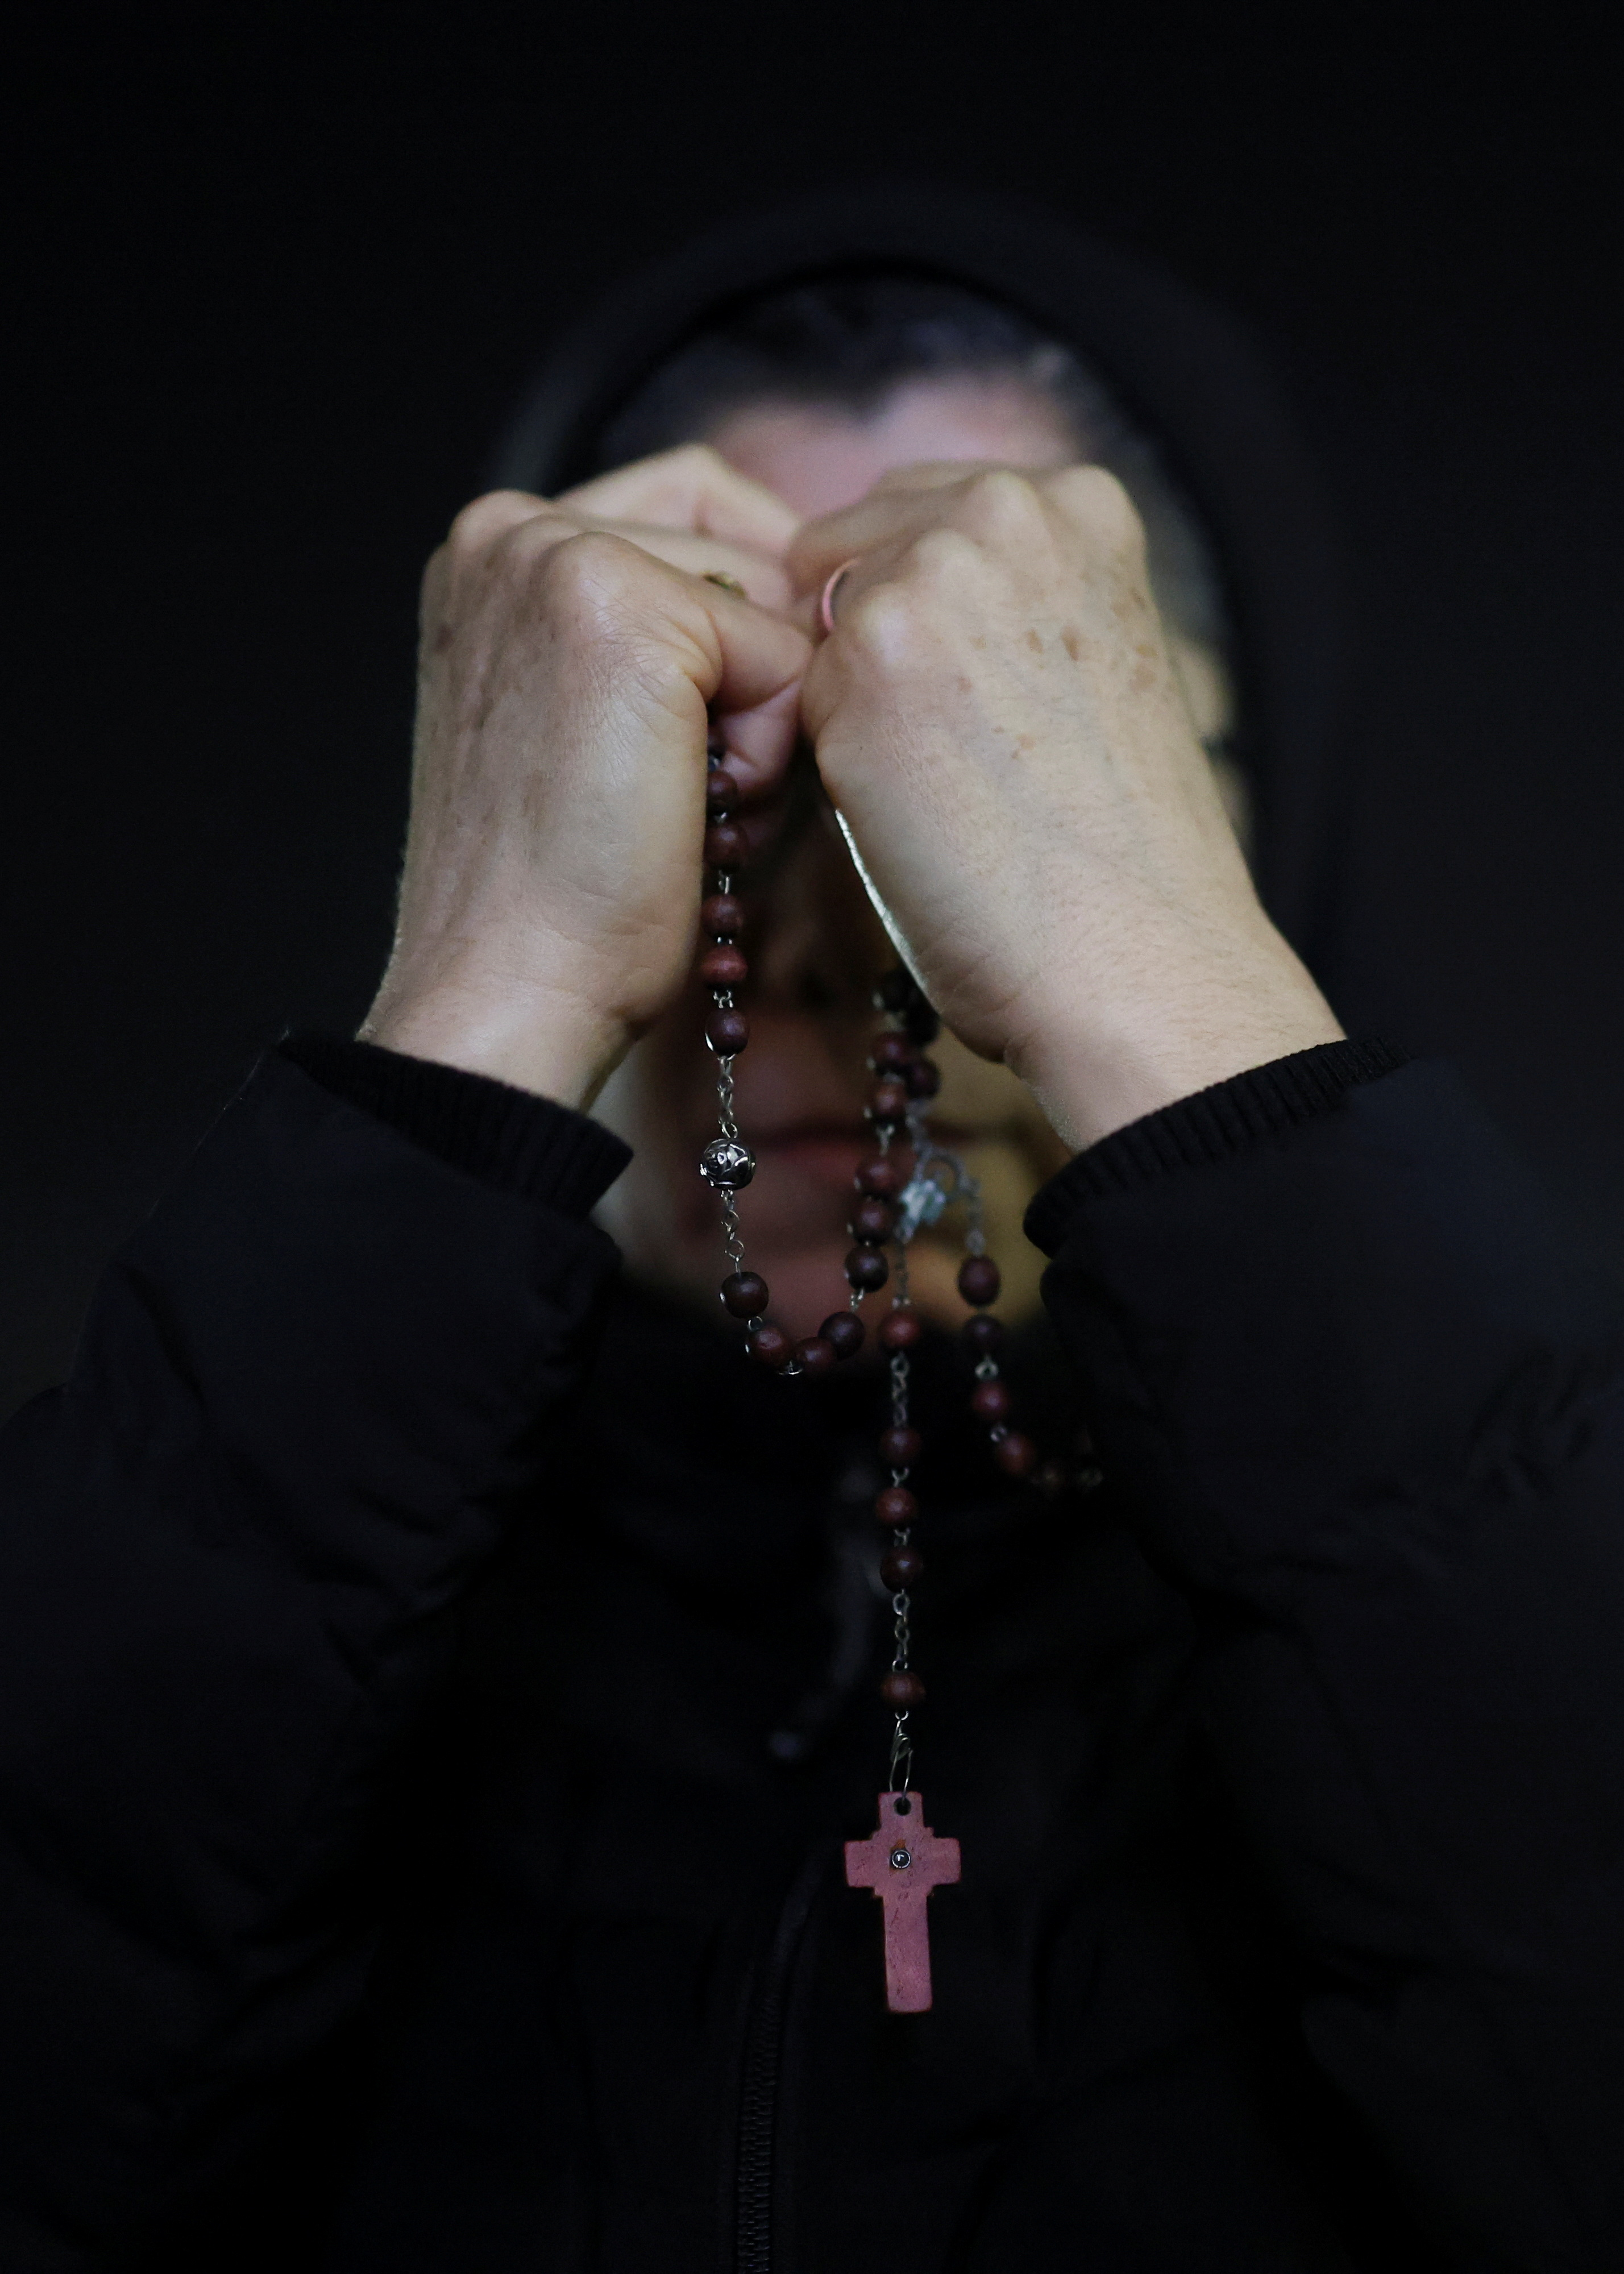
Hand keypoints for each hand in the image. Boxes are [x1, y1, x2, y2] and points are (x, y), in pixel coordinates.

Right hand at [362, 450, 809, 1105]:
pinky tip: (697, 816)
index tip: (722, 740)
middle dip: (759, 678)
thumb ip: (661, 634)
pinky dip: (769, 754)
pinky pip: (786, 655)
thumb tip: (806, 601)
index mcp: (494, 551)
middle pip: (745, 549)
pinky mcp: (620, 606)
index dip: (753, 626)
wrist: (513, 989)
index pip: (696, 512)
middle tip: (687, 796)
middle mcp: (508, 528)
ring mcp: (554, 554)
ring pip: (773, 605)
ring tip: (683, 806)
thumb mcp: (596, 726)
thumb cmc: (565, 897)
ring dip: (764, 720)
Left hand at [791, 464, 1341, 1146]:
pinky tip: (911, 817)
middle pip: (852, 548)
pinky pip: (794, 698)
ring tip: (941, 788)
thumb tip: (898, 604)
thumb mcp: (1092, 663)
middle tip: (949, 757)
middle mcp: (1006, 507)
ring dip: (846, 701)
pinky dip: (828, 762)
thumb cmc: (1120, 853)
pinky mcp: (866, 653)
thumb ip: (1006, 602)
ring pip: (817, 622)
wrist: (1140, 959)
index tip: (964, 704)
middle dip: (867, 640)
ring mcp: (933, 571)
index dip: (915, 614)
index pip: (922, 513)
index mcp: (1081, 502)